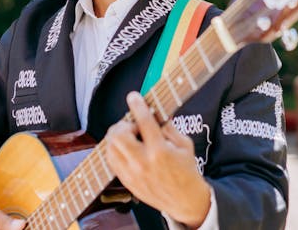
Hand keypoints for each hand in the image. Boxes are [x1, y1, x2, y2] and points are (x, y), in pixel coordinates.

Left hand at [105, 92, 211, 227]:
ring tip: (130, 137)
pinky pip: (110, 160)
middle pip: (118, 135)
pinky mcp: (126, 181)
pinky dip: (114, 149)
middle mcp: (142, 163)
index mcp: (160, 151)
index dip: (137, 105)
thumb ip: (168, 127)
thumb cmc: (186, 171)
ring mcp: (132, 174)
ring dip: (117, 136)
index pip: (144, 122)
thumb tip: (155, 112)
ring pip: (110, 147)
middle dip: (123, 124)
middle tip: (133, 126)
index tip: (134, 97)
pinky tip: (126, 148)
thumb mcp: (184, 144)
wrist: (185, 201)